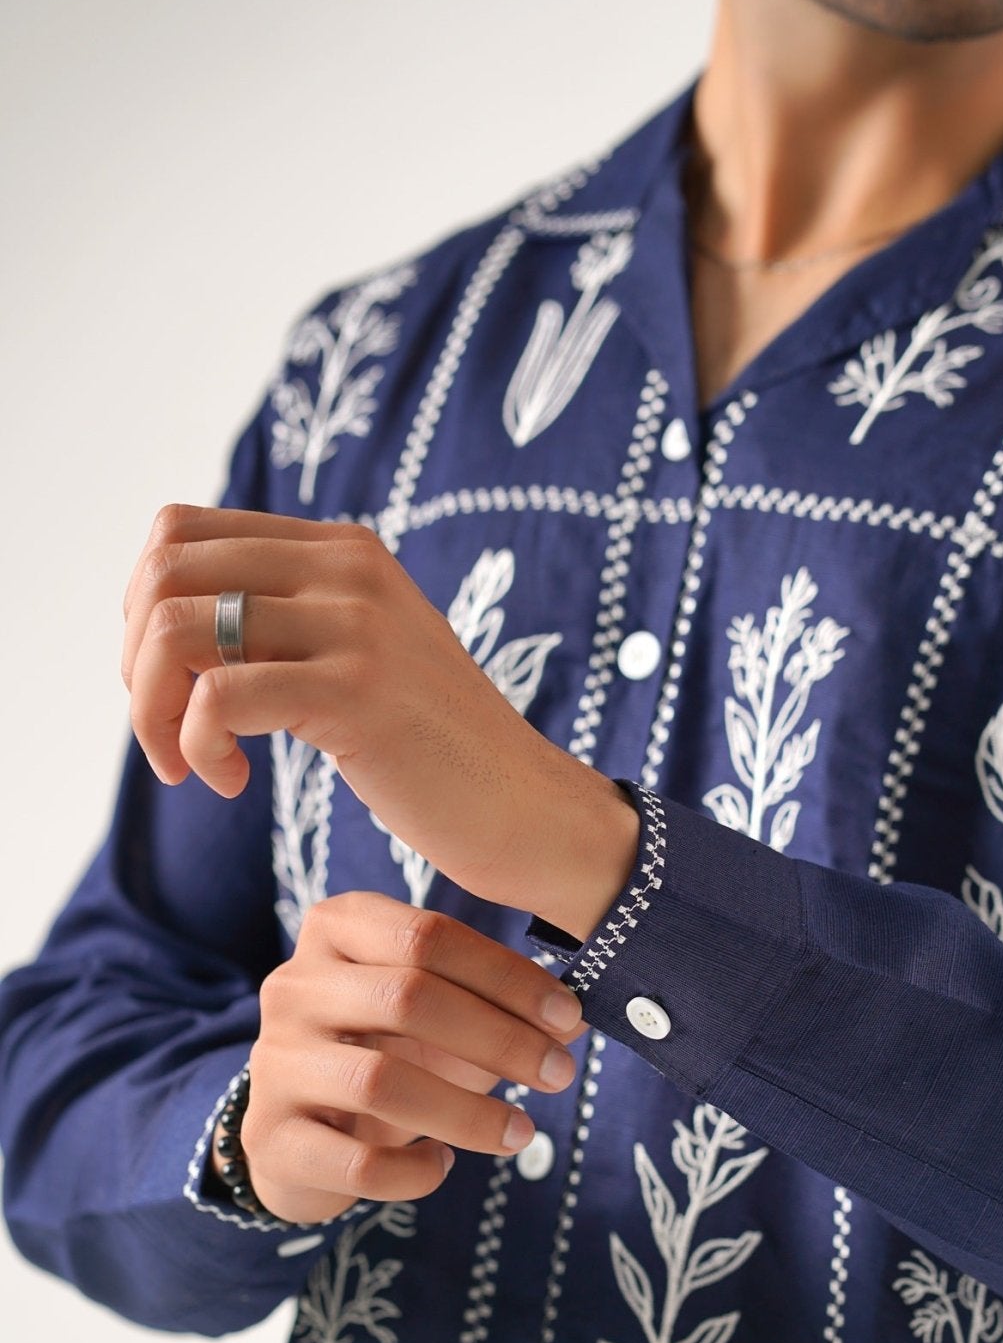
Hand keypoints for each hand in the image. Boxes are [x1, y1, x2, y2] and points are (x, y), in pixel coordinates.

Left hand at [122, 503, 638, 933]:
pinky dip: (198, 748)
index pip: (179, 533)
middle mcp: (346, 568)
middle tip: (168, 730)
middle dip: (136, 664)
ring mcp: (354, 625)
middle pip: (164, 574)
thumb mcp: (359, 655)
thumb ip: (287, 620)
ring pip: (178, 632)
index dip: (143, 610)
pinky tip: (232, 781)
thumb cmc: (435, 750)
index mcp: (341, 549)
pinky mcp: (355, 692)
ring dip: (155, 711)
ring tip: (191, 763)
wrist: (526, 809)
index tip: (174, 683)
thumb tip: (166, 616)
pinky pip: (217, 698)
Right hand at [224, 890, 587, 1225]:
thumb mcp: (441, 1016)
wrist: (300, 1132)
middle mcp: (295, 986)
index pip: (427, 936)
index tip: (568, 1017)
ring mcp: (275, 1063)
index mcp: (337, 931)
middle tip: (559, 1074)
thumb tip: (579, 1019)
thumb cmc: (388, 1054)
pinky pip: (358, 1163)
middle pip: (406, 997)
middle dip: (499, 1038)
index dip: (508, 977)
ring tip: (520, 1133)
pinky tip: (442, 1164)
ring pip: (380, 1081)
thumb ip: (502, 1006)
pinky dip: (415, 1171)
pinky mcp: (272, 1138)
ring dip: (468, 1111)